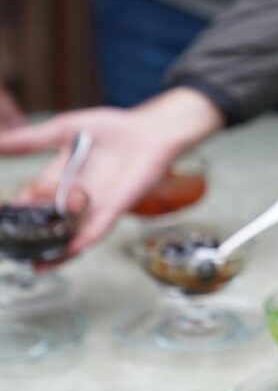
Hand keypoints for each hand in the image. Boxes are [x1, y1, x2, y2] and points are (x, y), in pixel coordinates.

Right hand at [0, 88, 223, 261]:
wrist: (150, 130)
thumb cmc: (112, 127)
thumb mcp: (63, 130)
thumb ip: (31, 140)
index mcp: (58, 180)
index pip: (30, 202)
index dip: (15, 213)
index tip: (2, 222)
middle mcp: (73, 197)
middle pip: (46, 222)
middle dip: (30, 235)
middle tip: (12, 246)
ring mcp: (94, 205)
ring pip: (69, 233)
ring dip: (53, 248)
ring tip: (33, 262)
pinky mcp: (115, 209)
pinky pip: (96, 230)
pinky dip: (83, 240)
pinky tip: (69, 249)